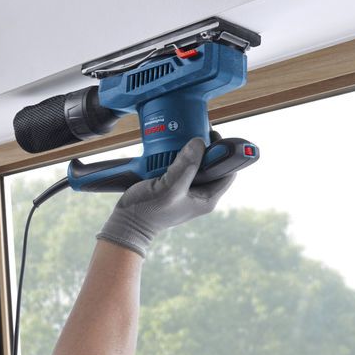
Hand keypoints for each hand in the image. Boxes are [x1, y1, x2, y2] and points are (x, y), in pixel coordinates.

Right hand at [96, 137, 234, 256]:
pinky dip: (174, 153)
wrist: (127, 222)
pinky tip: (168, 146)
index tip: (213, 136)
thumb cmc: (149, 213)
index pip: (227, 171)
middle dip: (205, 147)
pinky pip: (179, 163)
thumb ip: (186, 167)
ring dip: (188, 148)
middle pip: (211, 163)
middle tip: (195, 131)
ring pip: (194, 161)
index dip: (224, 153)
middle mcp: (199, 192)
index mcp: (207, 198)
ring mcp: (185, 187)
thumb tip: (199, 142)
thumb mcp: (170, 189)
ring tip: (181, 136)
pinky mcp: (172, 182)